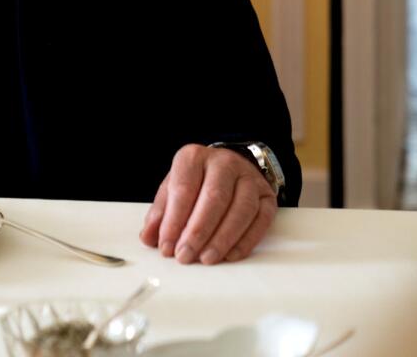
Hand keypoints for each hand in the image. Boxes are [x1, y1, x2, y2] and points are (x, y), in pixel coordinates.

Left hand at [139, 144, 275, 264]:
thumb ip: (160, 212)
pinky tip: (230, 256)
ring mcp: (249, 178)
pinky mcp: (267, 196)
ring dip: (222, 239)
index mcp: (194, 157)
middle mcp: (223, 163)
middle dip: (197, 232)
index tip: (166, 245)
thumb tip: (149, 238)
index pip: (183, 189)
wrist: (229, 169)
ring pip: (240, 210)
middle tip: (185, 255)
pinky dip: (245, 241)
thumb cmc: (196, 181)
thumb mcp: (172, 189)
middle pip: (213, 198)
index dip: (173, 220)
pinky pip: (260, 220)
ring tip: (206, 259)